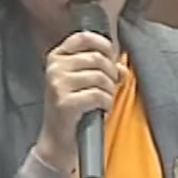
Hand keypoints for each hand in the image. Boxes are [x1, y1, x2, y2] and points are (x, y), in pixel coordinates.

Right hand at [35, 31, 124, 174]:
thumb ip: (102, 69)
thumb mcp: (84, 83)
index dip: (104, 45)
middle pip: (97, 58)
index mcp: (57, 57)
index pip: (84, 37)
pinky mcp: (65, 102)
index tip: (111, 58)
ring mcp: (57, 84)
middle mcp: (54, 67)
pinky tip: (101, 109)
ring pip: (100, 77)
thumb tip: (122, 67)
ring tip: (103, 100)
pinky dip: (106, 103)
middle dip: (110, 74)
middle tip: (109, 87)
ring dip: (109, 91)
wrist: (58, 140)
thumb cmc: (73, 108)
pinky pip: (98, 95)